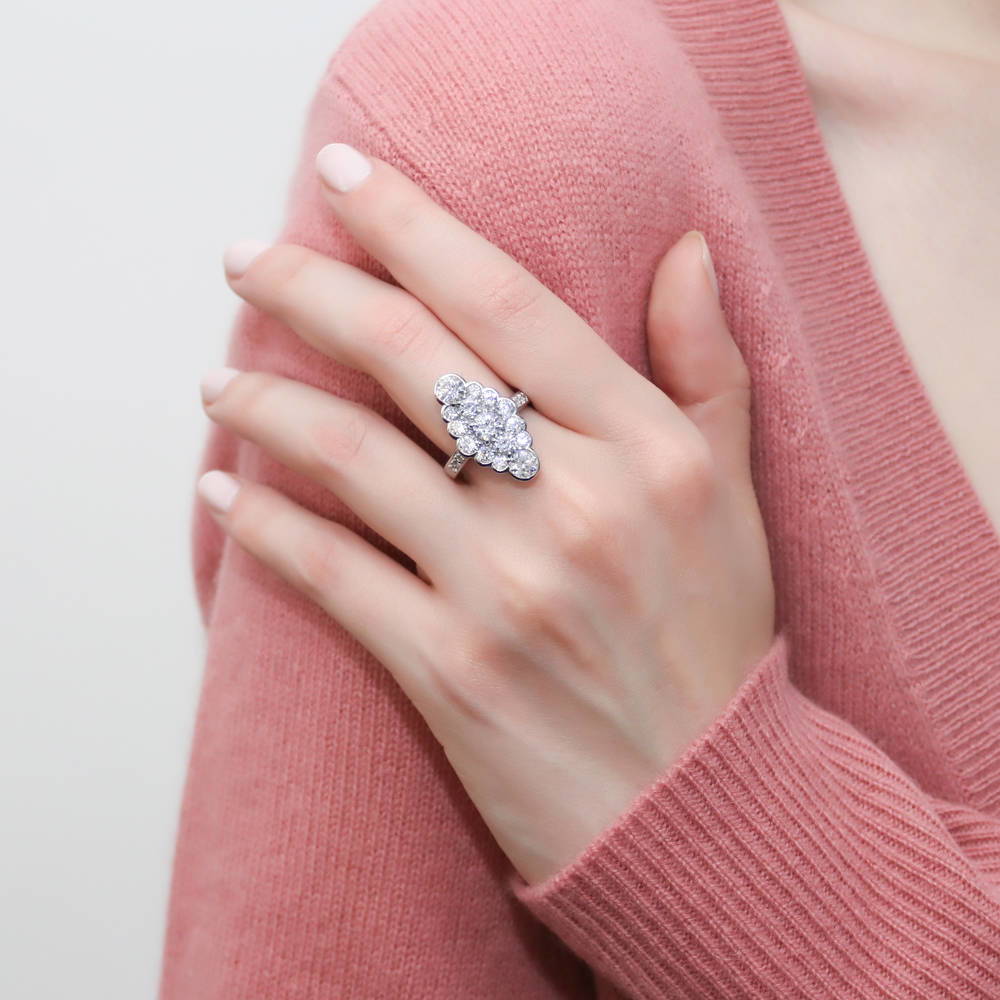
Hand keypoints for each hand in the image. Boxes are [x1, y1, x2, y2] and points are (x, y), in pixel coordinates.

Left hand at [198, 143, 775, 885]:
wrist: (702, 804)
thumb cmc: (714, 643)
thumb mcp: (733, 500)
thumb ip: (707, 371)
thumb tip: (685, 253)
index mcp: (650, 450)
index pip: (508, 303)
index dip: (414, 226)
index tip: (344, 177)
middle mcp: (578, 506)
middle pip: (412, 360)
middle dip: (309, 289)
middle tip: (245, 256)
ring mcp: (507, 591)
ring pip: (353, 459)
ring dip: (267, 406)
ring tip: (221, 381)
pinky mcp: (451, 671)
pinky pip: (332, 575)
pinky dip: (265, 527)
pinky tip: (224, 495)